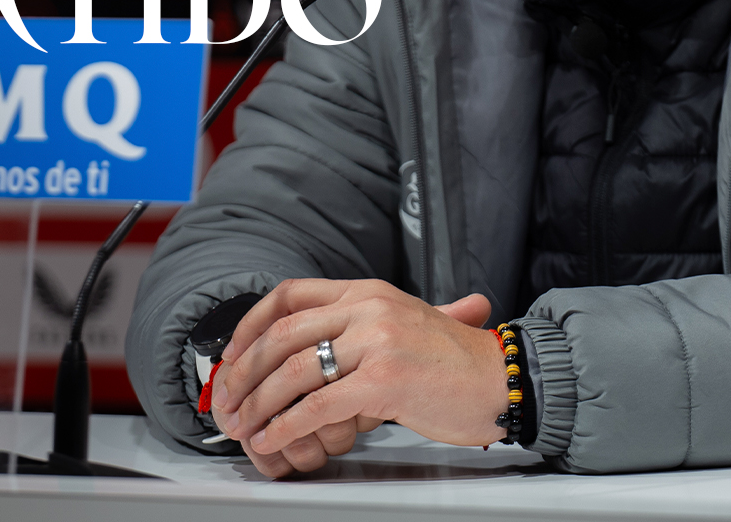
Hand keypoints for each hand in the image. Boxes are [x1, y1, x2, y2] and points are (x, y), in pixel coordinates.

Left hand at [208, 278, 507, 476]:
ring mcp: (377, 342)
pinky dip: (287, 425)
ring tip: (244, 426)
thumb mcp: (402, 324)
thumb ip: (357, 330)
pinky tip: (273, 439)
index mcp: (367, 292)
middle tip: (228, 399)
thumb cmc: (454, 363)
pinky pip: (319, 405)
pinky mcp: (385, 380)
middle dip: (245, 370)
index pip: (289, 295)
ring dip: (259, 403)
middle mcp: (368, 308)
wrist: (503, 379)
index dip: (251, 324)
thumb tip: (305, 352)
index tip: (233, 353)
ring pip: (294, 370)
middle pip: (282, 333)